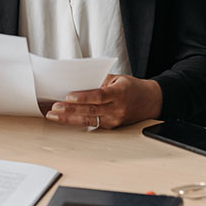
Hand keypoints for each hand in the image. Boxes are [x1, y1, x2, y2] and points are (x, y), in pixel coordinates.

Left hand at [44, 74, 161, 128]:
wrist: (150, 101)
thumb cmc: (131, 88)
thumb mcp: (117, 78)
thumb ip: (99, 81)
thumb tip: (77, 83)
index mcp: (119, 93)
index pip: (99, 96)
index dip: (83, 97)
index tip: (68, 96)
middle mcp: (117, 109)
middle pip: (91, 111)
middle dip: (70, 110)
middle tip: (54, 108)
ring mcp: (114, 120)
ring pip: (89, 120)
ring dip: (69, 118)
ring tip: (54, 115)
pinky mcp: (111, 127)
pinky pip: (92, 124)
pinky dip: (77, 120)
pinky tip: (64, 118)